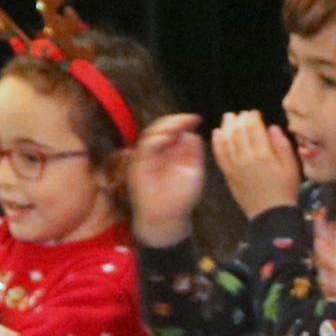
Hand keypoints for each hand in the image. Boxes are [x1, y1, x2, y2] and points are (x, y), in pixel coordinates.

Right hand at [127, 116, 209, 247]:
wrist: (167, 217)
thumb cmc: (181, 197)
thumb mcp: (193, 172)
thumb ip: (194, 154)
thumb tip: (193, 134)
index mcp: (172, 150)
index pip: (176, 128)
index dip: (184, 121)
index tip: (197, 118)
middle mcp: (159, 151)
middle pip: (162, 127)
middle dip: (175, 121)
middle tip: (187, 120)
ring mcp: (147, 156)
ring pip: (151, 133)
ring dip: (164, 128)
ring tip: (177, 127)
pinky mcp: (138, 165)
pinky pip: (143, 148)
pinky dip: (153, 141)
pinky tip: (165, 139)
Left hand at [211, 110, 302, 215]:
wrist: (271, 214)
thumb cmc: (285, 189)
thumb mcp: (292, 166)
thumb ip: (282, 144)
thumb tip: (271, 128)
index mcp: (264, 154)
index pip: (254, 127)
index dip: (252, 117)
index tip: (254, 113)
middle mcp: (246, 157)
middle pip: (238, 131)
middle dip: (239, 119)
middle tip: (241, 114)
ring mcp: (234, 166)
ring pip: (226, 140)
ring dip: (226, 126)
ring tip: (228, 118)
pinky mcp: (227, 174)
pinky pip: (219, 154)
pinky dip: (217, 142)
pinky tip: (217, 134)